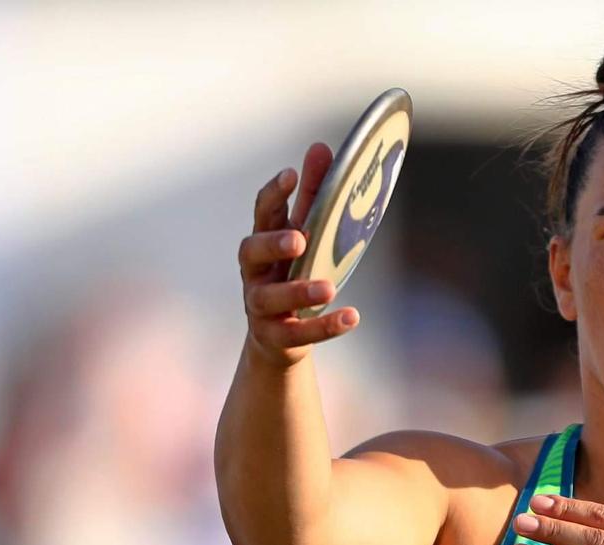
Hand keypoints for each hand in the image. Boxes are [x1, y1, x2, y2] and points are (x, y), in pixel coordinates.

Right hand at [237, 142, 358, 368]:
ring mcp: (260, 306)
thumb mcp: (305, 235)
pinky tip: (352, 317)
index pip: (263, 212)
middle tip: (300, 239)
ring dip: (299, 291)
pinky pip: (298, 333)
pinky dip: (324, 326)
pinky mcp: (275, 337)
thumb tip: (320, 147)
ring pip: (271, 298)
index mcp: (264, 241)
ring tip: (329, 288)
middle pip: (252, 252)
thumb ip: (313, 196)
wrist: (279, 338)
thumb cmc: (293, 274)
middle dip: (273, 243)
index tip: (290, 175)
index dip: (274, 194)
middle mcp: (255, 272)